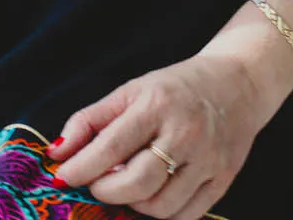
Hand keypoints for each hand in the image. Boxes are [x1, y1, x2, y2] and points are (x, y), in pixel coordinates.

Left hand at [44, 53, 267, 218]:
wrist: (236, 85)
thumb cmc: (175, 88)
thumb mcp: (131, 91)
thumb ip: (91, 120)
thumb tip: (56, 152)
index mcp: (157, 104)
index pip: (111, 146)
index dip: (81, 167)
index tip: (62, 176)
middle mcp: (185, 133)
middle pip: (136, 184)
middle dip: (105, 191)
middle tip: (96, 183)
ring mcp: (207, 160)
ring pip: (159, 207)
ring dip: (132, 203)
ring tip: (126, 184)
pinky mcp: (222, 181)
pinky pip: (184, 216)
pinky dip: (161, 213)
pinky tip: (152, 194)